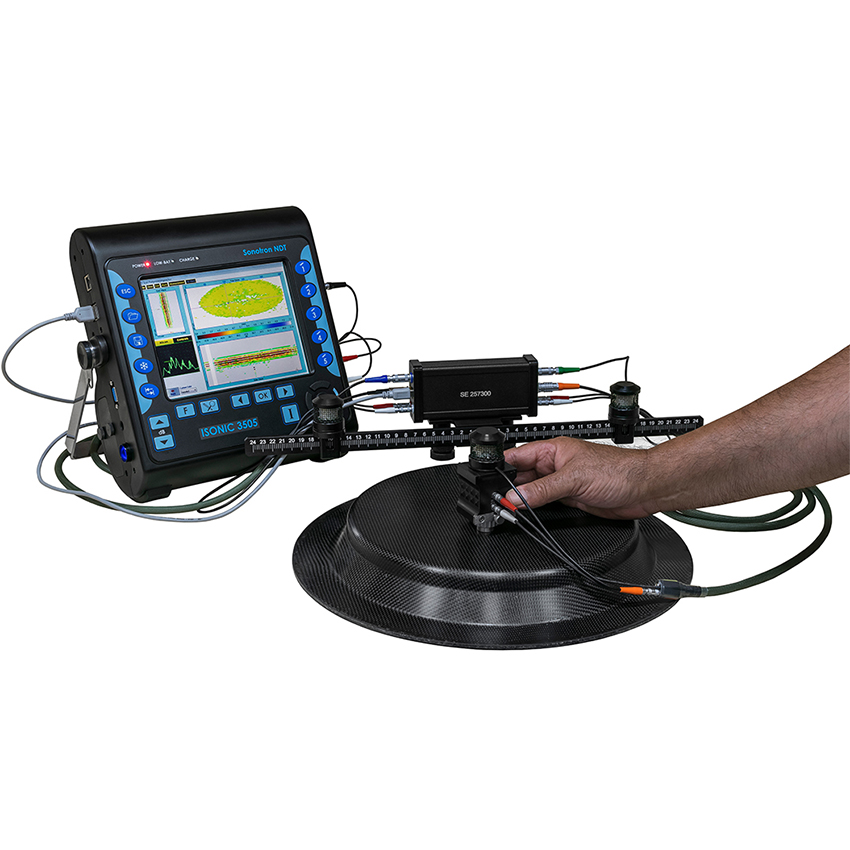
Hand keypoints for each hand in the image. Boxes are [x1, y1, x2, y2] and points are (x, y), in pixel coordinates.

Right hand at [503, 438, 653, 519]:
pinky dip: (535, 510)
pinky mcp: (569, 498)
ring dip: (522, 500)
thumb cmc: (618, 471)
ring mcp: (561, 482)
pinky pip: (544, 503)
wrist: (642, 489)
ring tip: (509, 509)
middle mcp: (555, 465)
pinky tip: (528, 515)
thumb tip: (516, 496)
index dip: (501, 466)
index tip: (487, 480)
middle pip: (521, 476)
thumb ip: (542, 489)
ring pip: (532, 491)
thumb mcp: (573, 478)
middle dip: (509, 487)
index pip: (518, 455)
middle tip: (497, 500)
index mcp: (553, 450)